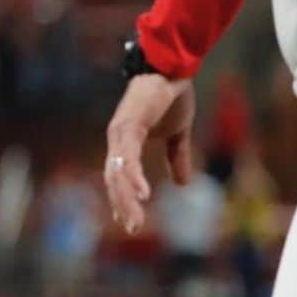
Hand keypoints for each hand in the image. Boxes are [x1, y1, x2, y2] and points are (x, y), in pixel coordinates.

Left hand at [104, 73, 195, 234]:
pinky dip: (133, 177)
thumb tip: (183, 184)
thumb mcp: (178, 132)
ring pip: (117, 172)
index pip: (119, 175)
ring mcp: (120, 130)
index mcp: (126, 139)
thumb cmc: (172, 94)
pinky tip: (142, 194)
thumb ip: (177, 156)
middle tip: (132, 228)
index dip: (122, 197)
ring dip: (125, 198)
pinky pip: (128, 157)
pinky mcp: (129, 124)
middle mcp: (118, 137)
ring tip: (135, 219)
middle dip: (122, 204)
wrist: (173, 68)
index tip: (128, 220)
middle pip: (114, 178)